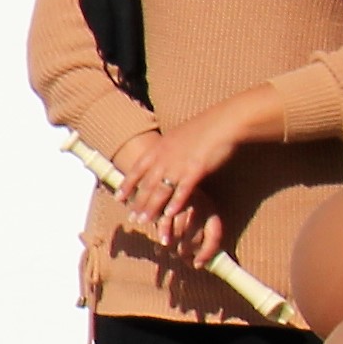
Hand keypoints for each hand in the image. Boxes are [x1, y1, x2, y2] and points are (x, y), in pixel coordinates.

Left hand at [119, 107, 257, 251]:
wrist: (224, 122)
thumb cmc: (205, 127)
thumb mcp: (178, 135)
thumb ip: (168, 148)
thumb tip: (163, 153)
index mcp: (158, 148)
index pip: (137, 170)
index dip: (127, 185)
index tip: (118, 198)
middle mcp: (164, 158)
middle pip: (146, 184)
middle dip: (137, 202)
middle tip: (131, 217)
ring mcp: (178, 165)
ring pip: (160, 191)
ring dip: (151, 208)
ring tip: (145, 221)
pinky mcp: (195, 171)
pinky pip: (182, 191)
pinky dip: (175, 204)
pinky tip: (169, 215)